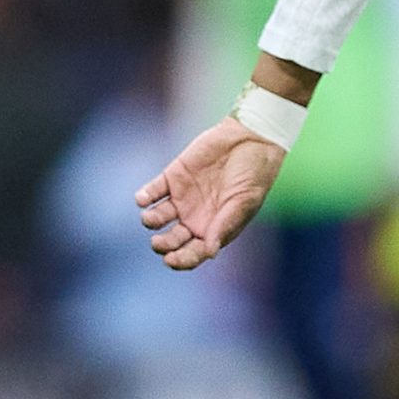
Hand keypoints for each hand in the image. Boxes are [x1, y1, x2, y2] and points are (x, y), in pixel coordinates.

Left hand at [136, 118, 286, 269]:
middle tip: (158, 242)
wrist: (251, 138)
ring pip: (157, 218)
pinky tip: (143, 199)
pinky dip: (143, 197)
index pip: (192, 252)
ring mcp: (182, 197)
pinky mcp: (172, 177)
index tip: (171, 260)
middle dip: (162, 245)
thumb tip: (210, 252)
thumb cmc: (255, 174)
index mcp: (213, 228)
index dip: (180, 260)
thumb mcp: (244, 202)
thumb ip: (225, 225)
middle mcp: (195, 217)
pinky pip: (151, 192)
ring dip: (150, 221)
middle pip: (171, 240)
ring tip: (152, 218)